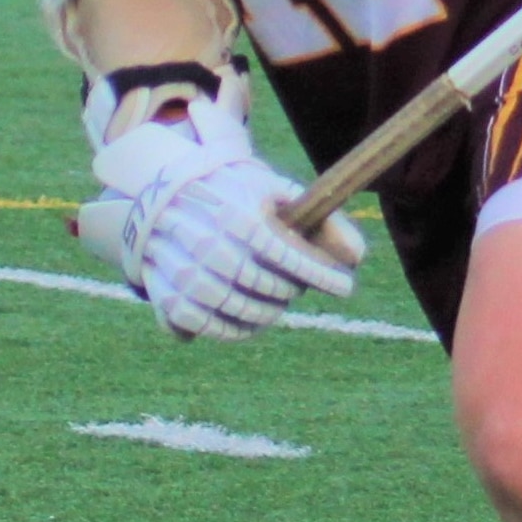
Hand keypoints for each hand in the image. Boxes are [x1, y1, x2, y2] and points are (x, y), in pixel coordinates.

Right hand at [69, 81, 363, 339]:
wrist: (162, 193)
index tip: (345, 286)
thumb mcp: (274, 192)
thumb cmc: (233, 194)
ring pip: (241, 311)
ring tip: (275, 303)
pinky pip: (207, 327)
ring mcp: (186, 273)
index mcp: (238, 216)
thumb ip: (321, 219)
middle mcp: (209, 246)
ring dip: (267, 313)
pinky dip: (233, 330)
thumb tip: (359, 257)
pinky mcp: (167, 295)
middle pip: (268, 287)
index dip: (321, 274)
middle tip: (296, 285)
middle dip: (291, 289)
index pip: (288, 254)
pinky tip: (247, 320)